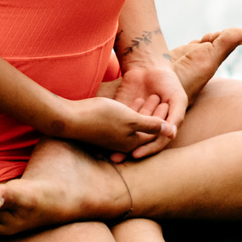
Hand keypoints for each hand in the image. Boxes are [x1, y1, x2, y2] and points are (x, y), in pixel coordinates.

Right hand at [52, 94, 172, 156]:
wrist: (70, 118)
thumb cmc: (102, 117)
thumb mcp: (131, 119)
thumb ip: (152, 125)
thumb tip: (171, 132)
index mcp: (133, 144)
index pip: (155, 133)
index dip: (163, 117)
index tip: (167, 101)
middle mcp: (124, 145)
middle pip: (146, 129)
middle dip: (155, 114)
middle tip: (161, 98)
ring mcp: (113, 138)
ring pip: (135, 124)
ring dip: (144, 111)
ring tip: (151, 96)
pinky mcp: (105, 131)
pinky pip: (124, 122)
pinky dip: (132, 111)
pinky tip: (134, 100)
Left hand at [108, 54, 189, 158]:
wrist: (151, 65)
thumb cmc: (167, 83)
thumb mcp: (177, 99)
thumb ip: (176, 116)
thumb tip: (171, 134)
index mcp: (163, 127)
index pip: (155, 143)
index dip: (146, 150)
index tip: (134, 154)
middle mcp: (149, 126)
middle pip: (138, 144)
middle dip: (126, 152)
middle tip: (115, 158)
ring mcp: (135, 120)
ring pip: (126, 136)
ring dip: (116, 144)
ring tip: (107, 151)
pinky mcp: (122, 111)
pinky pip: (117, 123)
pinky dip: (111, 130)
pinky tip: (103, 133)